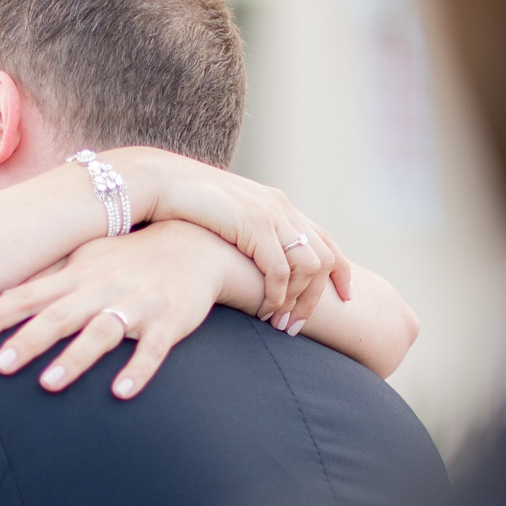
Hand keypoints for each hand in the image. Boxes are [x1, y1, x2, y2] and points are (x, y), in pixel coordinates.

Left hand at [0, 221, 250, 399]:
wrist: (193, 245)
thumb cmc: (128, 256)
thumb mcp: (85, 257)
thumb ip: (46, 275)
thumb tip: (0, 291)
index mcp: (77, 275)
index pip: (29, 294)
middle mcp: (102, 288)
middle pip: (58, 315)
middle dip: (27, 340)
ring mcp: (136, 305)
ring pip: (101, 332)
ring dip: (75, 357)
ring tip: (49, 383)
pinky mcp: (168, 322)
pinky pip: (152, 350)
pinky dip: (138, 370)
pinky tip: (121, 393)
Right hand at [102, 147, 350, 323]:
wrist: (159, 180)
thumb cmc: (182, 205)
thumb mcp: (224, 220)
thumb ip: (243, 236)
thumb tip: (249, 264)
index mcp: (277, 204)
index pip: (324, 240)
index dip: (341, 271)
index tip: (345, 299)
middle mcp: (281, 207)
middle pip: (325, 257)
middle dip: (319, 297)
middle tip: (298, 325)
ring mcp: (271, 214)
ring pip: (309, 266)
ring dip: (299, 300)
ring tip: (280, 324)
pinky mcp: (254, 224)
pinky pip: (280, 269)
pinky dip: (277, 294)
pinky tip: (264, 309)